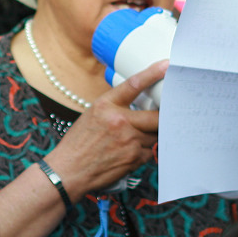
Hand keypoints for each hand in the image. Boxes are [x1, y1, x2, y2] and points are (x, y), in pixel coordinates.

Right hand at [45, 60, 166, 199]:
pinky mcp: (134, 158)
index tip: (166, 65)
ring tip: (137, 137)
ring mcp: (129, 140)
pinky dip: (145, 151)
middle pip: (157, 116)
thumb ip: (115, 107)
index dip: (153, 73)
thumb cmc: (78, 144)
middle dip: (164, 116)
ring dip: (152, 135)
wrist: (69, 171)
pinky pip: (150, 151)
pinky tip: (131, 152)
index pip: (134, 84)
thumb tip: (139, 104)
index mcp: (106, 105)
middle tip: (168, 115)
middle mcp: (119, 121)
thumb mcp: (92, 115)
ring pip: (156, 135)